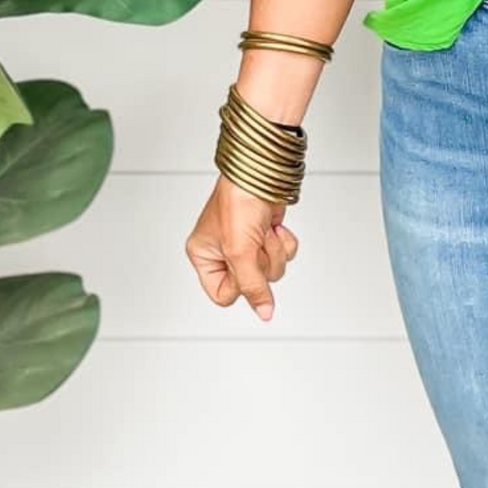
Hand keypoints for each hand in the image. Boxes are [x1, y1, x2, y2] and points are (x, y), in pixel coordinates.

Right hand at [185, 175, 298, 323]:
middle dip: (260, 261)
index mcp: (204, 256)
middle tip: (253, 242)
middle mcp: (223, 253)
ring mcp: (247, 244)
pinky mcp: (265, 236)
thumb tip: (264, 313)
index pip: (224, 295)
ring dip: (272, 250)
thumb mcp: (240, 252)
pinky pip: (283, 255)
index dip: (240, 285)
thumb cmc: (238, 201)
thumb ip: (253, 287)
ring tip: (262, 231)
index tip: (244, 267)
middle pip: (252, 283)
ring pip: (271, 270)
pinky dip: (284, 242)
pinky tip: (273, 227)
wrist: (261, 175)